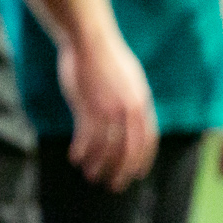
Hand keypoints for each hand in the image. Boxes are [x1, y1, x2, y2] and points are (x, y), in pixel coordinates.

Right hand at [59, 32, 157, 192]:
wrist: (90, 38)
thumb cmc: (106, 55)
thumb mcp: (129, 77)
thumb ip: (133, 98)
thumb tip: (133, 116)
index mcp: (141, 102)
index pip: (147, 140)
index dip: (141, 160)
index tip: (134, 174)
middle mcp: (129, 109)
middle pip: (129, 150)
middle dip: (121, 171)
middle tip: (113, 184)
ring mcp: (109, 108)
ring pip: (107, 147)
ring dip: (98, 164)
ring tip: (90, 174)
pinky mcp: (90, 106)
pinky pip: (87, 137)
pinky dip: (82, 150)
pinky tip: (74, 157)